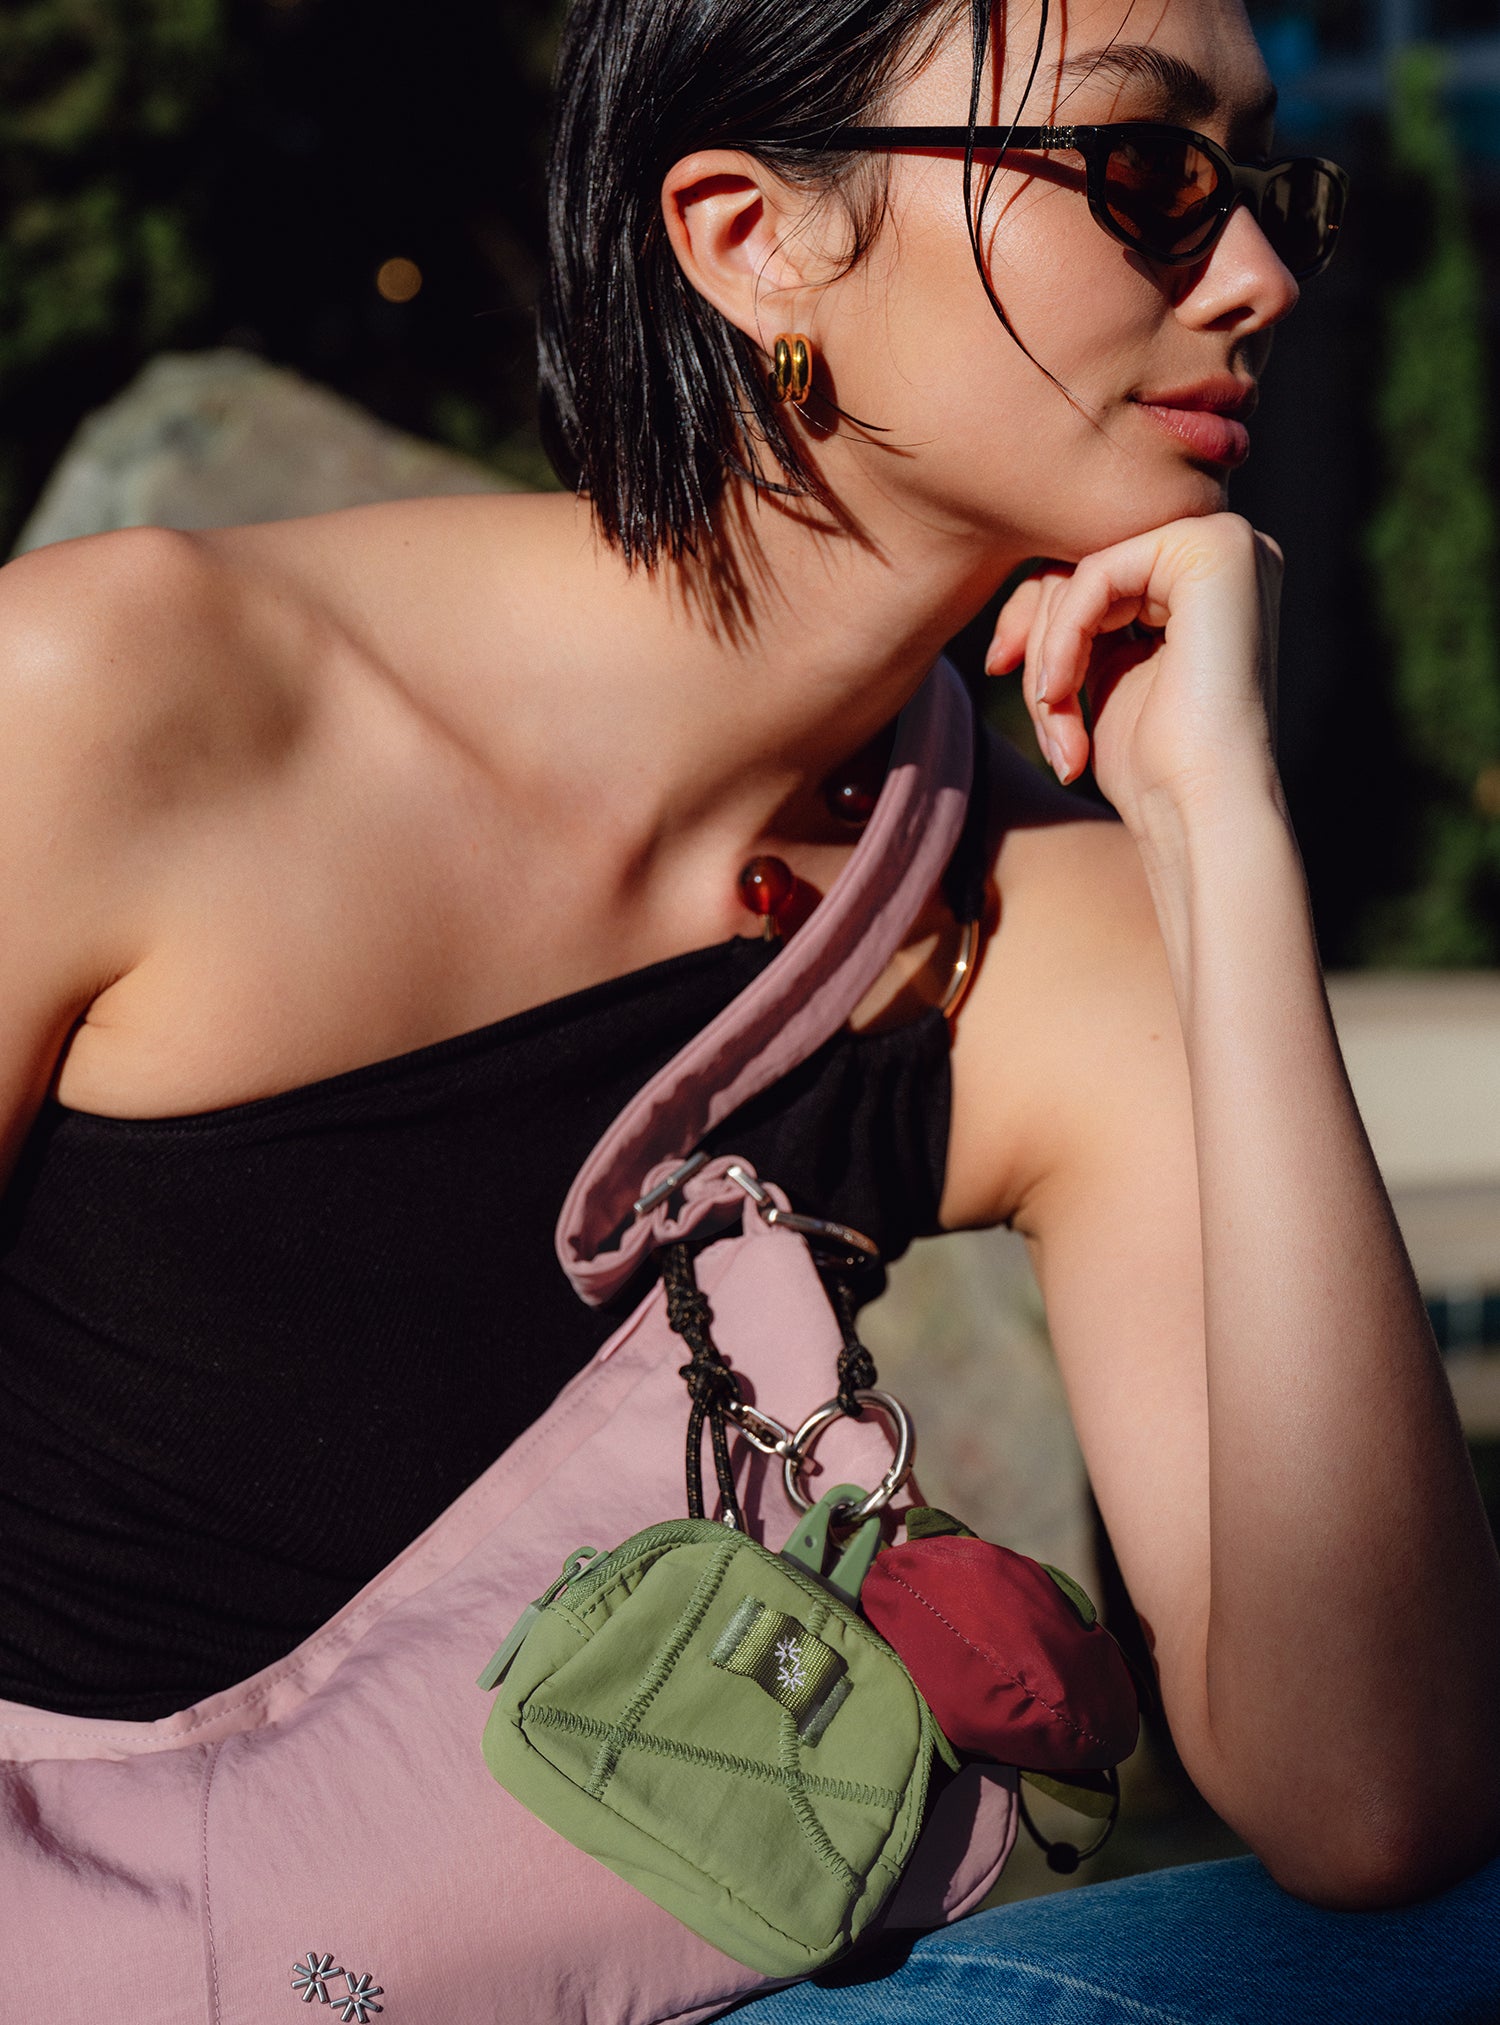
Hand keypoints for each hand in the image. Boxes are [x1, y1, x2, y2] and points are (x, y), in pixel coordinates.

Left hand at [985, 514, 1283, 836]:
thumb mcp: (1104, 673)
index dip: (1036, 616)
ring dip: (1047, 652)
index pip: (1094, 565)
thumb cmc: (1155, 769)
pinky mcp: (1213, 550)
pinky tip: (1058, 694)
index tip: (997, 667)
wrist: (1201, 812)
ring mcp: (1227, 542)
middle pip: (1086, 559)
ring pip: (1083, 567)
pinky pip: (1095, 573)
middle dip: (1039, 637)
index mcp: (1210, 577)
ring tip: (1056, 724)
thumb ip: (1086, 618)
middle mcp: (1228, 547)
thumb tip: (1034, 575)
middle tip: (1039, 710)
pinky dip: (1062, 638)